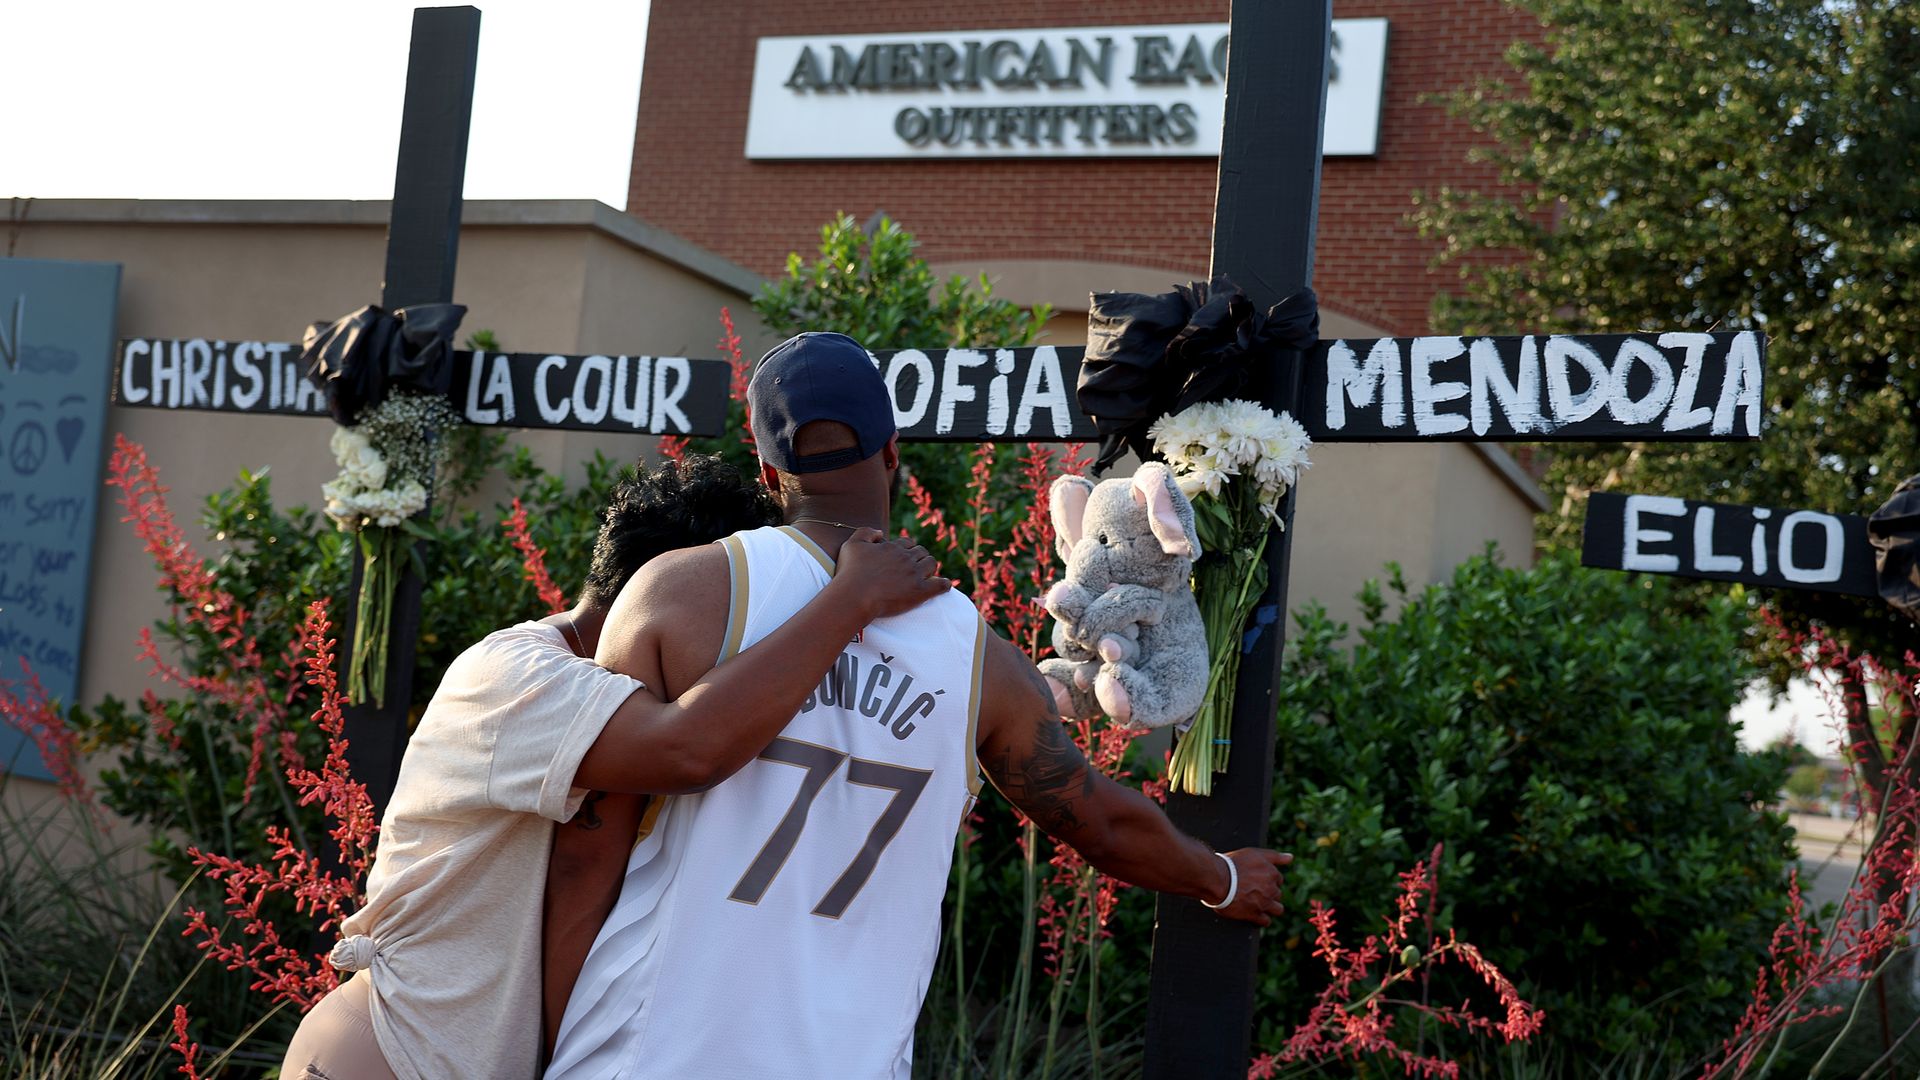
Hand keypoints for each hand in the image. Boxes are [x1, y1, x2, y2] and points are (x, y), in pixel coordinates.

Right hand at [833, 528, 949, 618]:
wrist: (854, 597)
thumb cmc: (850, 572)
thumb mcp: (852, 544)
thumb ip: (866, 532)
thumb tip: (880, 532)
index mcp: (893, 547)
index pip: (907, 543)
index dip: (906, 549)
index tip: (903, 557)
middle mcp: (906, 558)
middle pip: (921, 552)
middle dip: (919, 557)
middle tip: (915, 567)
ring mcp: (915, 575)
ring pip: (932, 564)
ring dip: (930, 567)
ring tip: (927, 574)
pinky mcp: (920, 592)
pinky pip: (940, 585)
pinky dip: (944, 584)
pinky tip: (944, 585)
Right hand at [1209, 848, 1291, 925]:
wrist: (1217, 879)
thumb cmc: (1233, 864)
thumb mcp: (1255, 854)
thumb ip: (1275, 856)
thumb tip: (1291, 857)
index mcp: (1272, 874)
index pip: (1278, 879)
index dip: (1268, 880)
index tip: (1258, 880)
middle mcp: (1271, 889)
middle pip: (1277, 894)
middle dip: (1269, 893)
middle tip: (1255, 891)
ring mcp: (1264, 903)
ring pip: (1277, 909)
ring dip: (1270, 907)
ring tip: (1259, 904)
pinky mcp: (1254, 915)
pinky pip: (1266, 921)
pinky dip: (1262, 919)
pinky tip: (1255, 914)